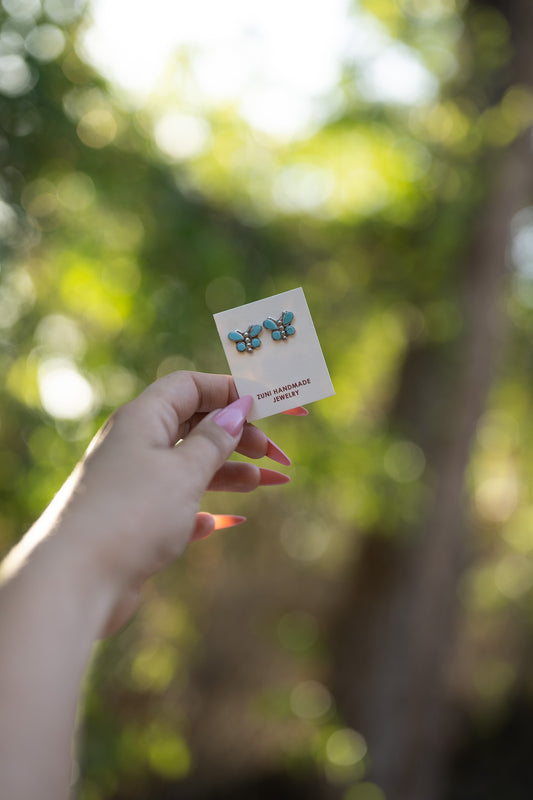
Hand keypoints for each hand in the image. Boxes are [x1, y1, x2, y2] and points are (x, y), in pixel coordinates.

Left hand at [2, 372, 293, 634]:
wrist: (75, 581)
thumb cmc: (132, 515)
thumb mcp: (184, 471)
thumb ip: (215, 439)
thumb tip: (237, 408)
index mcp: (144, 419)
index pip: (192, 386)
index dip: (233, 391)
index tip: (272, 405)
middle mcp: (136, 445)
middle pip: (196, 425)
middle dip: (240, 436)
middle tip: (277, 456)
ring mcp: (133, 484)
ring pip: (191, 466)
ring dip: (230, 471)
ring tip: (267, 483)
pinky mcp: (134, 521)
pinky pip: (178, 504)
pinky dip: (204, 508)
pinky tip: (225, 521)